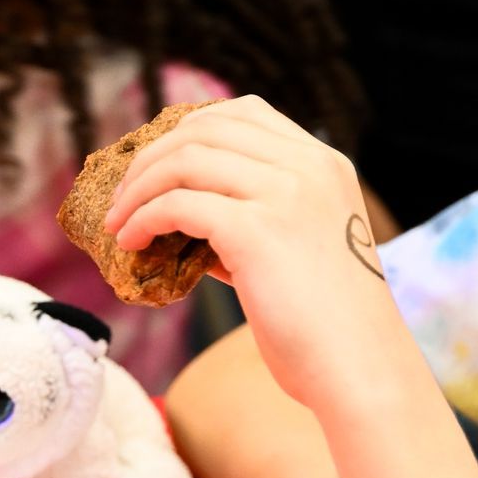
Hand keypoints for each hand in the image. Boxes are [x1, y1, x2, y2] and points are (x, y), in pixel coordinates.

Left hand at [102, 95, 386, 408]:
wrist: (357, 365)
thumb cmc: (327, 321)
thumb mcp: (304, 244)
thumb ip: (257, 215)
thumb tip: (180, 212)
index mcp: (326, 163)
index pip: (246, 113)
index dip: (190, 130)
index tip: (158, 164)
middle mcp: (309, 166)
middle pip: (208, 128)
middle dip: (153, 156)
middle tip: (124, 194)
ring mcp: (286, 193)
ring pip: (186, 158)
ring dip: (138, 187)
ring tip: (119, 221)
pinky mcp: (258, 230)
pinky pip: (178, 204)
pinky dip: (142, 218)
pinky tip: (131, 242)